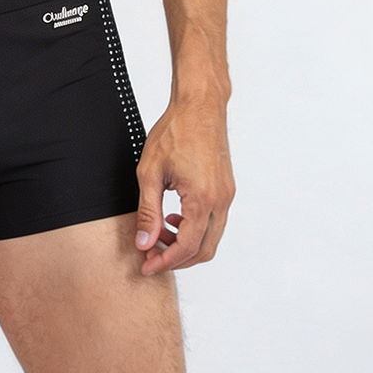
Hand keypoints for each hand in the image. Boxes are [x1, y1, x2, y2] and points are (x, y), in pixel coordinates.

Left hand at [134, 95, 234, 276]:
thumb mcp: (150, 172)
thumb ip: (148, 211)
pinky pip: (215, 221)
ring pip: (211, 238)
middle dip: (177, 258)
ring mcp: (227, 195)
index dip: (166, 261)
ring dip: (187, 244)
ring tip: (161, 234)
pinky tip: (175, 218)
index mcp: (202, 198)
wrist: (199, 106)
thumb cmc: (175, 131)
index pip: (187, 247)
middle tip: (152, 255)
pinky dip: (196, 229)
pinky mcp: (227, 189)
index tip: (147, 265)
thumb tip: (145, 242)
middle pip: (204, 250)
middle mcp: (221, 201)